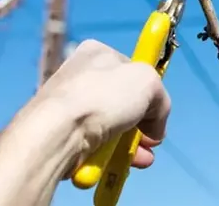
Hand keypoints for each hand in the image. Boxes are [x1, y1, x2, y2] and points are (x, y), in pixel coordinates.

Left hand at [37, 39, 171, 168]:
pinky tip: (116, 165)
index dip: (148, 91)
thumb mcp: (149, 84)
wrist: (57, 132)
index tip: (156, 111)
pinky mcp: (62, 132)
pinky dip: (108, 156)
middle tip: (151, 141)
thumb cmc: (103, 97)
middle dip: (142, 126)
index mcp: (98, 53)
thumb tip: (155, 127)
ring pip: (112, 128)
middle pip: (124, 103)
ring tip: (141, 160)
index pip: (132, 70)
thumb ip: (161, 101)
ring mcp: (70, 105)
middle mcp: (81, 76)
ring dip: (130, 146)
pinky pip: (94, 144)